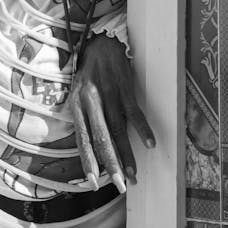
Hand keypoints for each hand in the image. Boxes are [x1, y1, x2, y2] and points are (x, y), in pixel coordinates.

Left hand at [68, 34, 154, 191]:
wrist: (101, 41)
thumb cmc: (88, 72)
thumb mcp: (76, 93)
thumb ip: (81, 117)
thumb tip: (87, 146)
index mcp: (76, 105)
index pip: (81, 138)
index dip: (88, 161)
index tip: (93, 183)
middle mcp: (91, 101)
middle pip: (101, 138)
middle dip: (110, 165)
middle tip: (118, 186)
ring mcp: (109, 94)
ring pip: (118, 129)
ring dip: (127, 154)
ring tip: (133, 175)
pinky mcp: (124, 87)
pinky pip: (135, 112)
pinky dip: (143, 129)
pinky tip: (150, 144)